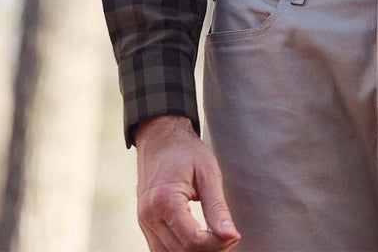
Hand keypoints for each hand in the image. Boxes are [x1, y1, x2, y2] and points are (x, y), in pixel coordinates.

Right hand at [135, 115, 239, 251]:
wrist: (159, 137)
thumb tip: (231, 235)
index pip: (193, 241)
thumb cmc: (185, 150)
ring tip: (216, 240)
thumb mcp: (208, 173)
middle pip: (181, 251)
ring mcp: (143, 221)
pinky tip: (198, 241)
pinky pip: (160, 249)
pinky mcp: (144, 223)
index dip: (217, 244)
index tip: (234, 235)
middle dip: (210, 249)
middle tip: (230, 237)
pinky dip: (179, 250)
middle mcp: (149, 216)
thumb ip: (217, 207)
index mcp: (164, 200)